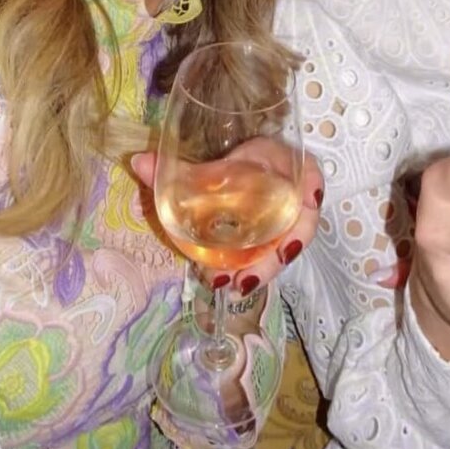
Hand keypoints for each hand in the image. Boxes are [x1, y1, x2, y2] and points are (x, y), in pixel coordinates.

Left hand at [132, 141, 322, 296]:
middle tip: (247, 276)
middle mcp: (294, 196)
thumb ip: (178, 166)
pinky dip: (252, 272)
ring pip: (285, 247)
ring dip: (263, 270)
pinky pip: (269, 257)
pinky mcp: (276, 240)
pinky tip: (229, 284)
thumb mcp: (215, 161)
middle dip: (279, 253)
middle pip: (300, 225)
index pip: (310, 173)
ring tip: (233, 287)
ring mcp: (288, 221)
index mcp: (286, 166)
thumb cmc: (237, 163)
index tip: (307, 200)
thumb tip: (137, 162)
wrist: (246, 173)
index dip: (312, 187)